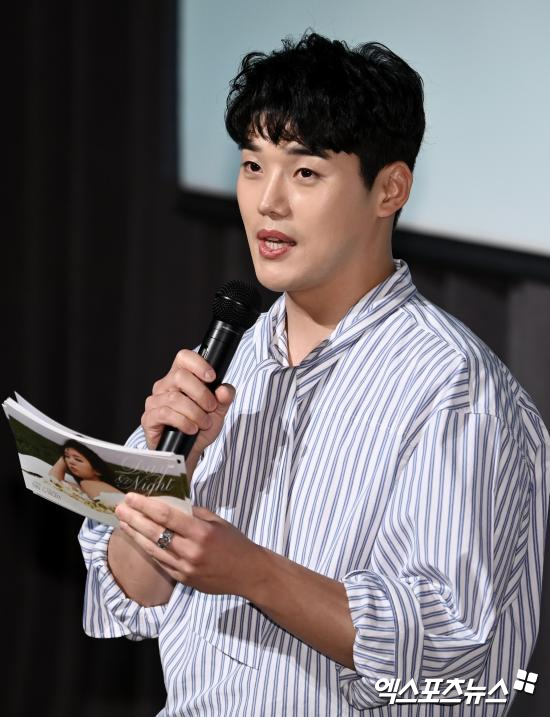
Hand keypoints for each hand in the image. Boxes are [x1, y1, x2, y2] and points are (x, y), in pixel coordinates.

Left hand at [115, 493, 265, 597]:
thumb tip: (170, 504)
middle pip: (154, 532)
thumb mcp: (217, 521)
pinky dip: (147, 549)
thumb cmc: (235, 543)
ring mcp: (185, 568)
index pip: (167, 516)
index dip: (146, 505)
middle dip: (134, 518)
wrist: (248, 573)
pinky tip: (137, 540)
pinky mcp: (183, 579)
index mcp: (201, 532)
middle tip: (120, 507)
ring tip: (123, 522)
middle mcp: (191, 551)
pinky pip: (160, 562)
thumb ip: (193, 513)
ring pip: (152, 549)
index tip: (132, 496)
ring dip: (135, 534)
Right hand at [141, 349, 234, 469]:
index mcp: (180, 378)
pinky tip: (191, 429)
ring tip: (204, 423)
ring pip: (175, 398)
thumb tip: (224, 389)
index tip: (212, 377)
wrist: (189, 452)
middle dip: (201, 394)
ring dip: (195, 413)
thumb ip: (225, 398)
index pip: (184, 357)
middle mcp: (165, 386)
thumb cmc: (200, 427)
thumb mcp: (218, 411)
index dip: (198, 363)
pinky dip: (184, 422)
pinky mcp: (149, 418)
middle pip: (180, 376)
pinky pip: (165, 414)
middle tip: (211, 408)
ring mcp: (155, 401)